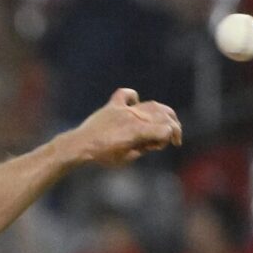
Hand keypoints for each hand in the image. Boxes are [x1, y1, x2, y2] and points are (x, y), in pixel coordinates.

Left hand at [65, 88, 182, 165]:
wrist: (80, 146)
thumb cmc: (102, 156)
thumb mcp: (127, 158)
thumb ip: (142, 148)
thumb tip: (151, 141)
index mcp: (138, 131)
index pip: (166, 129)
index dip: (168, 139)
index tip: (160, 146)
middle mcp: (134, 116)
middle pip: (163, 115)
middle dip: (173, 126)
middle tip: (173, 138)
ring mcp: (124, 109)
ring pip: (151, 105)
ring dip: (161, 113)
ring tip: (164, 121)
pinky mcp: (112, 106)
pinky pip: (125, 94)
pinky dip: (133, 97)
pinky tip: (135, 104)